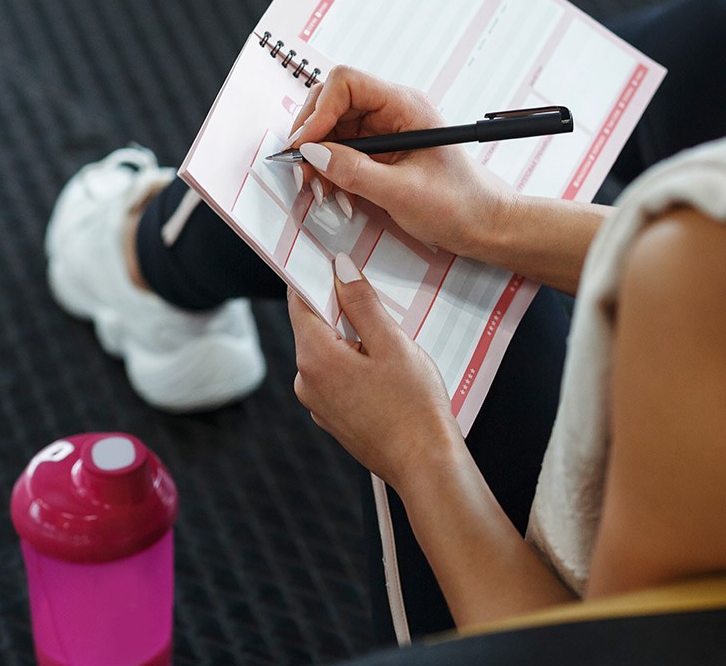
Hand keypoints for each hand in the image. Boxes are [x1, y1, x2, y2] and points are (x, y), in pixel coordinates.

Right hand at [287, 65, 514, 258]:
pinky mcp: (381, 151)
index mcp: (406, 106)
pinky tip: (333, 192)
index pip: (346, 82)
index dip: (319, 110)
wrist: (484, 224)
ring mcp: (385, 130)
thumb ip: (354, 171)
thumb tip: (312, 152)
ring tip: (318, 188)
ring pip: (333, 128)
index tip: (305, 145)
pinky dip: (330, 169)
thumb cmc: (458, 205)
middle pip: (332, 102)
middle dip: (312, 135)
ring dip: (318, 157)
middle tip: (302, 170)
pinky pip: (343, 149)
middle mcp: (393, 110)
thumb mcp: (403, 192)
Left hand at [289, 252, 463, 486]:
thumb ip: (362, 303)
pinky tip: (388, 375)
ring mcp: (317, 403)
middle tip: (382, 309)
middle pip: (316, 327)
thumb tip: (340, 268)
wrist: (425, 464)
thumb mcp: (392, 344)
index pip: (300, 301)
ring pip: (329, 353)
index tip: (333, 261)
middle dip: (345, 313)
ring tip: (392, 351)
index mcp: (315, 358)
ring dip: (355, 342)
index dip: (315, 276)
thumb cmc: (414, 407)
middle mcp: (306, 381)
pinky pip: (338, 378)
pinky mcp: (333, 417)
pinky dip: (357, 367)